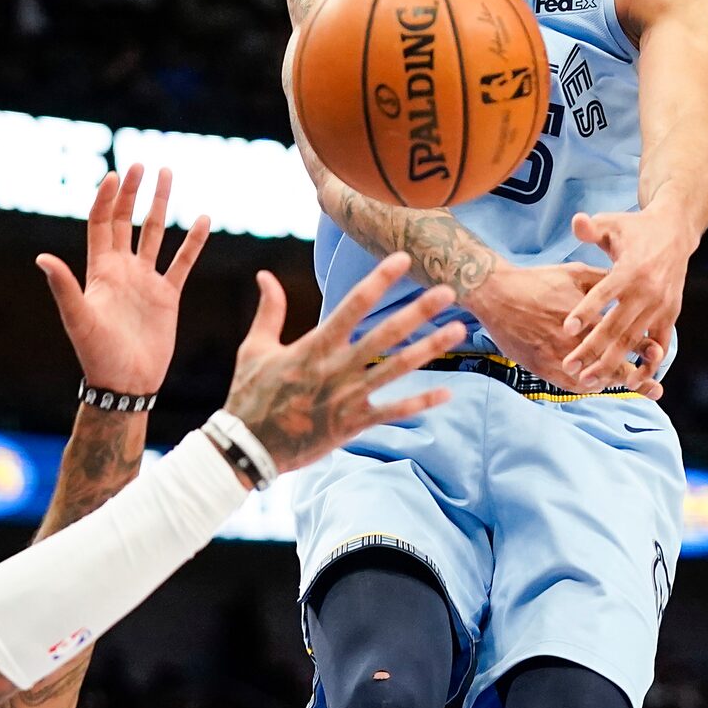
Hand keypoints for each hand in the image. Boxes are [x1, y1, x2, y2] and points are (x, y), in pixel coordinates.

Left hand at [36, 165, 210, 397]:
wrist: (125, 384)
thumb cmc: (97, 355)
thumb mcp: (78, 319)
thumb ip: (64, 287)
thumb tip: (42, 259)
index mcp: (99, 271)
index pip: (101, 224)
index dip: (106, 199)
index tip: (115, 174)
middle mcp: (121, 271)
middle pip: (125, 221)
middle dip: (132, 192)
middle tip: (140, 164)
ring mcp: (145, 282)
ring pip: (154, 234)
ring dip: (160, 205)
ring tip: (168, 173)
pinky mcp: (166, 296)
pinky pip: (182, 263)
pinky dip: (193, 242)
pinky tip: (204, 219)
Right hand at [223, 251, 463, 471]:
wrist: (249, 448)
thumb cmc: (250, 396)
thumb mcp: (254, 349)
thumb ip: (269, 310)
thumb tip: (265, 275)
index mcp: (313, 346)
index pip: (352, 305)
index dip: (379, 280)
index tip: (402, 259)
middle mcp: (335, 369)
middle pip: (385, 334)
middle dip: (418, 311)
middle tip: (448, 291)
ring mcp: (346, 398)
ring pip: (395, 369)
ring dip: (429, 349)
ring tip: (458, 330)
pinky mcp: (351, 424)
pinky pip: (392, 412)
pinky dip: (420, 403)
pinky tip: (447, 393)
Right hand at [471, 261, 664, 399]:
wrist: (497, 295)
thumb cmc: (538, 281)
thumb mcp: (576, 274)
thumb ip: (605, 283)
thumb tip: (629, 285)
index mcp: (589, 318)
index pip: (625, 339)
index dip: (645, 350)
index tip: (658, 355)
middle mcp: (575, 342)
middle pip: (614, 367)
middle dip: (638, 379)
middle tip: (655, 388)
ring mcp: (558, 357)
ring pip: (593, 380)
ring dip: (612, 384)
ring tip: (630, 388)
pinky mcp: (542, 367)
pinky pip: (570, 386)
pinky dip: (586, 387)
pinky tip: (596, 385)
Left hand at [560, 206, 691, 390]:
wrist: (676, 231)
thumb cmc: (635, 229)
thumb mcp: (612, 223)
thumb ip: (592, 227)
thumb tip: (577, 221)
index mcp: (630, 269)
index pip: (604, 293)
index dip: (586, 311)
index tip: (566, 329)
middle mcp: (647, 290)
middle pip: (616, 325)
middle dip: (593, 348)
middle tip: (569, 366)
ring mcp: (661, 305)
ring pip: (634, 340)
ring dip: (613, 362)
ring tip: (590, 381)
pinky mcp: (670, 314)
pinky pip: (658, 344)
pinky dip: (646, 363)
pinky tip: (630, 383)